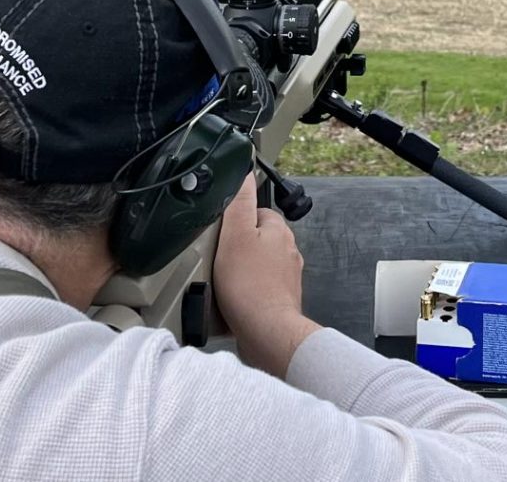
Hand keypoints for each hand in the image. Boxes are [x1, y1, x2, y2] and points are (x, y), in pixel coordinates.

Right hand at [214, 172, 321, 376]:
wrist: (266, 332)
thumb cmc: (249, 285)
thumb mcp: (236, 235)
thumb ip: (240, 203)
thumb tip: (244, 173)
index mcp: (279, 231)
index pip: (257, 212)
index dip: (236, 220)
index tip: (221, 232)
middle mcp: (288, 251)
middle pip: (257, 239)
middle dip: (239, 247)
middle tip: (218, 258)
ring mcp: (286, 277)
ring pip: (258, 264)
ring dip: (243, 270)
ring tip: (223, 281)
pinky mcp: (280, 299)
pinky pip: (259, 287)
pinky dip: (247, 291)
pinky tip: (233, 300)